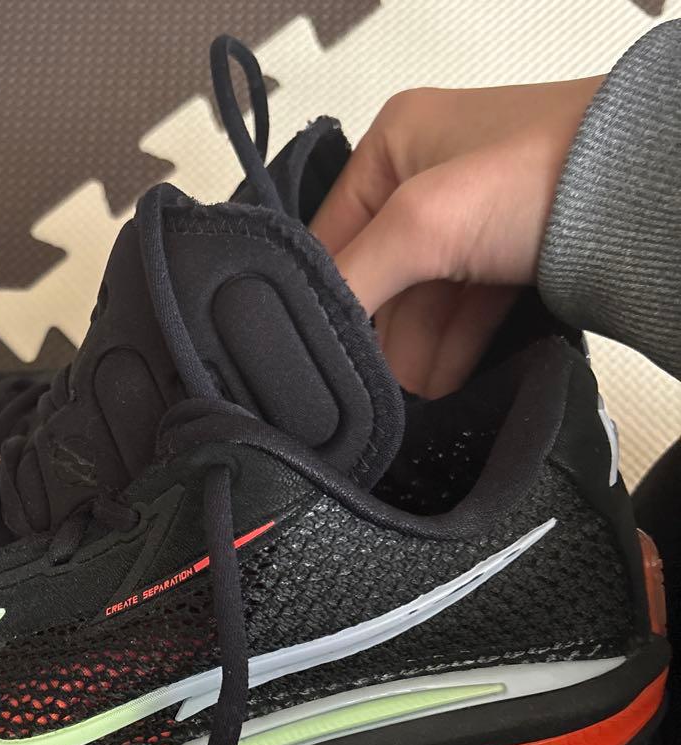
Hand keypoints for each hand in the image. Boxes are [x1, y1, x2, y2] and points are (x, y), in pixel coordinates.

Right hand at [311, 78, 601, 396]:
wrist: (642, 198)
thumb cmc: (534, 177)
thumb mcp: (419, 224)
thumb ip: (350, 278)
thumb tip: (298, 334)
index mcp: (393, 144)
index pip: (330, 234)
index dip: (324, 296)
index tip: (315, 354)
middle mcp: (425, 177)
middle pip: (377, 277)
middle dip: (377, 337)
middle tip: (365, 390)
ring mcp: (468, 220)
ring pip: (420, 302)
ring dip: (411, 355)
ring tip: (405, 403)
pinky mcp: (502, 257)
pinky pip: (459, 312)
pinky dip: (446, 350)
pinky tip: (436, 387)